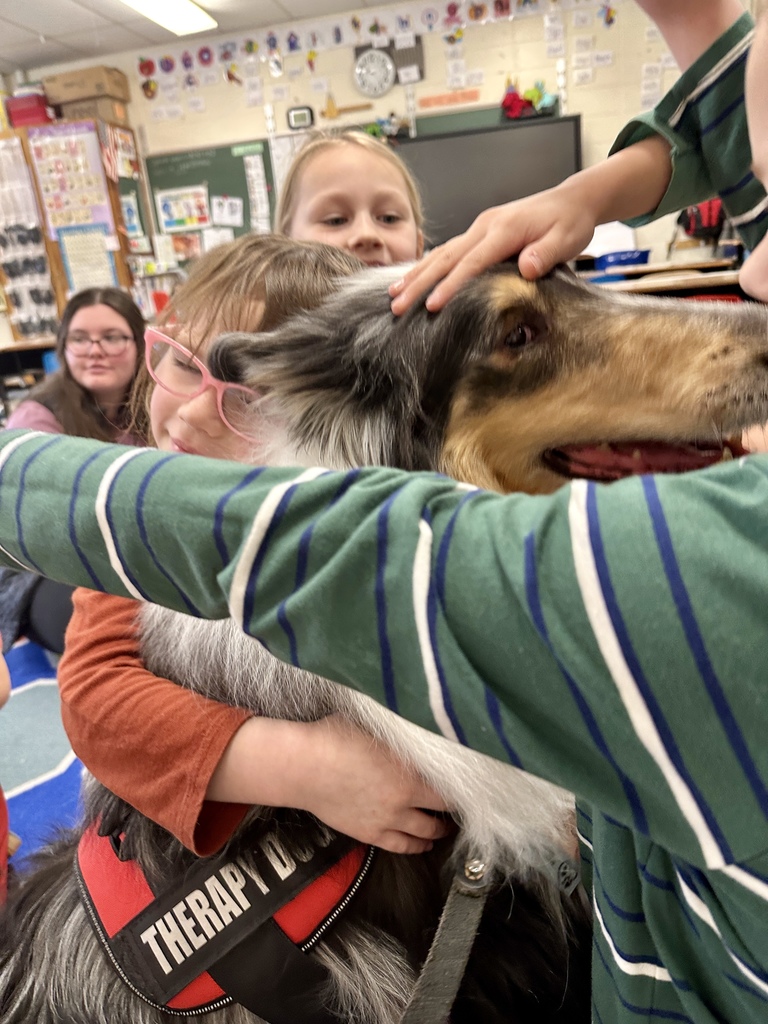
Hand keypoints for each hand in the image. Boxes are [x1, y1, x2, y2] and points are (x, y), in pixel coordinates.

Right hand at [297, 715, 452, 854]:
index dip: (462, 790)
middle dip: (453, 813)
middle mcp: (404, 802)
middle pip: (440, 814)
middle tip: (460, 808)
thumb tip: (418, 726)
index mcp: (411, 774)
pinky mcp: (368, 833)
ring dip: (437, 832)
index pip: (449, 789)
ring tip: (444, 828)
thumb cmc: (336, 737)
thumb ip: (401, 734)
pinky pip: (400, 846)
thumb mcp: (377, 725)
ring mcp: (386, 821)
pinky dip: (415, 846)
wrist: (306, 767)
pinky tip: (422, 844)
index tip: (471, 786)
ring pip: (423, 833)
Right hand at [389, 184, 597, 314]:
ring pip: (441, 253)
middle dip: (420, 283)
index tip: (432, 305)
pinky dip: (428, 266)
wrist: (571, 200)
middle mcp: (485, 225)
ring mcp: (479, 228)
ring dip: (416, 275)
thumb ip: (547, 254)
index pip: (472, 262)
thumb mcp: (567, 238)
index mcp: (504, 229)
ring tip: (394, 295)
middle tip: (397, 306)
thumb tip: (527, 268)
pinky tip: (413, 279)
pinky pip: (448, 251)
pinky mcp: (479, 233)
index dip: (451, 285)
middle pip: (446, 257)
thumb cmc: (570, 222)